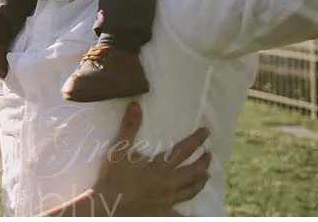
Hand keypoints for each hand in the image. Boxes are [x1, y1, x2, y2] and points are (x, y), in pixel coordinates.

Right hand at [88, 102, 210, 215]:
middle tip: (208, 155)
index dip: (196, 139)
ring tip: (206, 176)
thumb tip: (136, 105)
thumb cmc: (114, 176)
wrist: (109, 204)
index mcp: (161, 167)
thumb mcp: (120, 148)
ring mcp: (168, 199)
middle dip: (203, 162)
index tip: (206, 132)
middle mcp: (169, 183)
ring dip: (200, 182)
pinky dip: (187, 212)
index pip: (184, 150)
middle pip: (193, 172)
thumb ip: (130, 126)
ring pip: (191, 190)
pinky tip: (189, 211)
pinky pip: (179, 212)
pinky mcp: (163, 212)